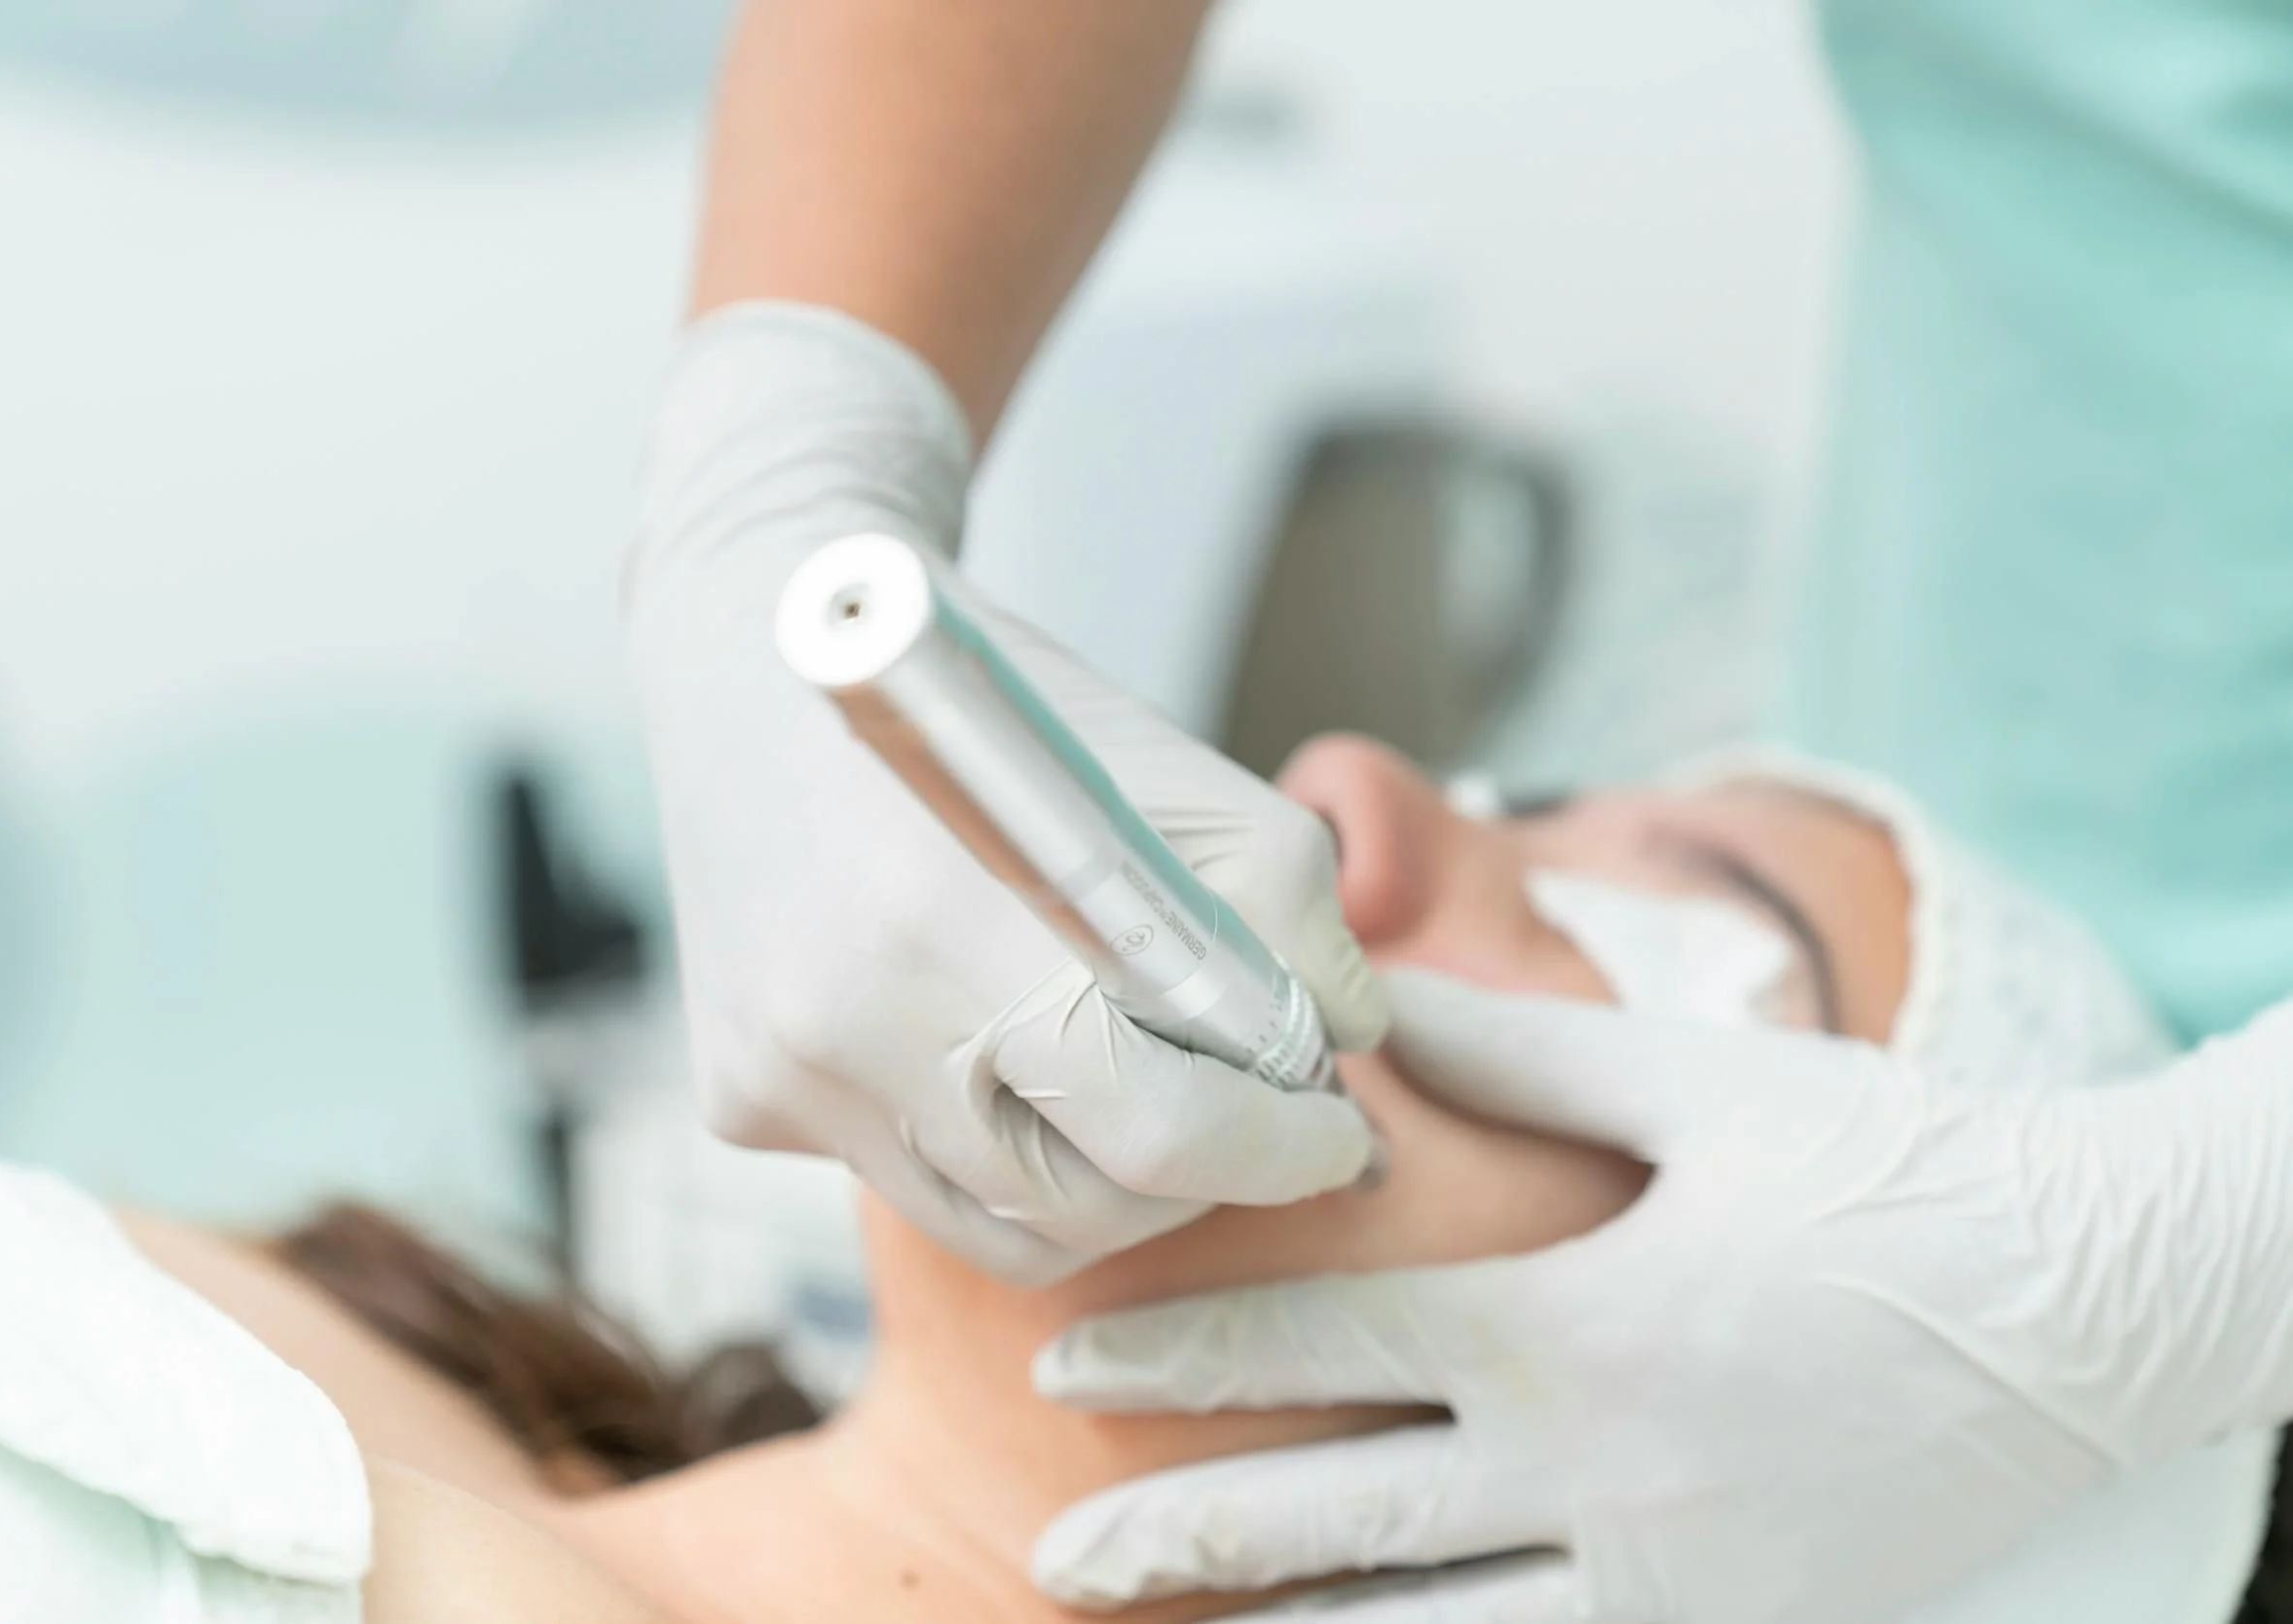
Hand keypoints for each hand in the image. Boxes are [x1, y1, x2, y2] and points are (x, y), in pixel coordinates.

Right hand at [626, 303, 1383, 1284]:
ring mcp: (782, 1078)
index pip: (1155, 1132)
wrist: (758, 651)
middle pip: (1082, 1207)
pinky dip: (987, 1139)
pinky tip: (995, 1039)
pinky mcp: (739, 1099)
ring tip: (1143, 1089)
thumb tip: (1340, 1052)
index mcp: (952, 928)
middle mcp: (844, 1028)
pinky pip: (909, 1175)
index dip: (1273, 1150)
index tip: (1333, 1134)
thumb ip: (1288, 924)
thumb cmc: (989, 707)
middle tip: (1253, 1118)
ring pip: (996, 1225)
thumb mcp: (1181, 775)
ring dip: (1100, 1183)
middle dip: (1199, 1177)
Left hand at [1029, 970, 2292, 1620]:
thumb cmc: (1892, 1171)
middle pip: (1340, 1519)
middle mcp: (1602, 1470)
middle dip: (1179, 1536)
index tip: (1064, 1359)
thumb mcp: (1699, 1085)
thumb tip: (1357, 993)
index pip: (1324, 1344)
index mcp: (1574, 1320)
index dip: (1177, 1353)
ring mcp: (1668, 1576)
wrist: (2097, 1307)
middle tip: (1054, 1552)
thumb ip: (1511, 1050)